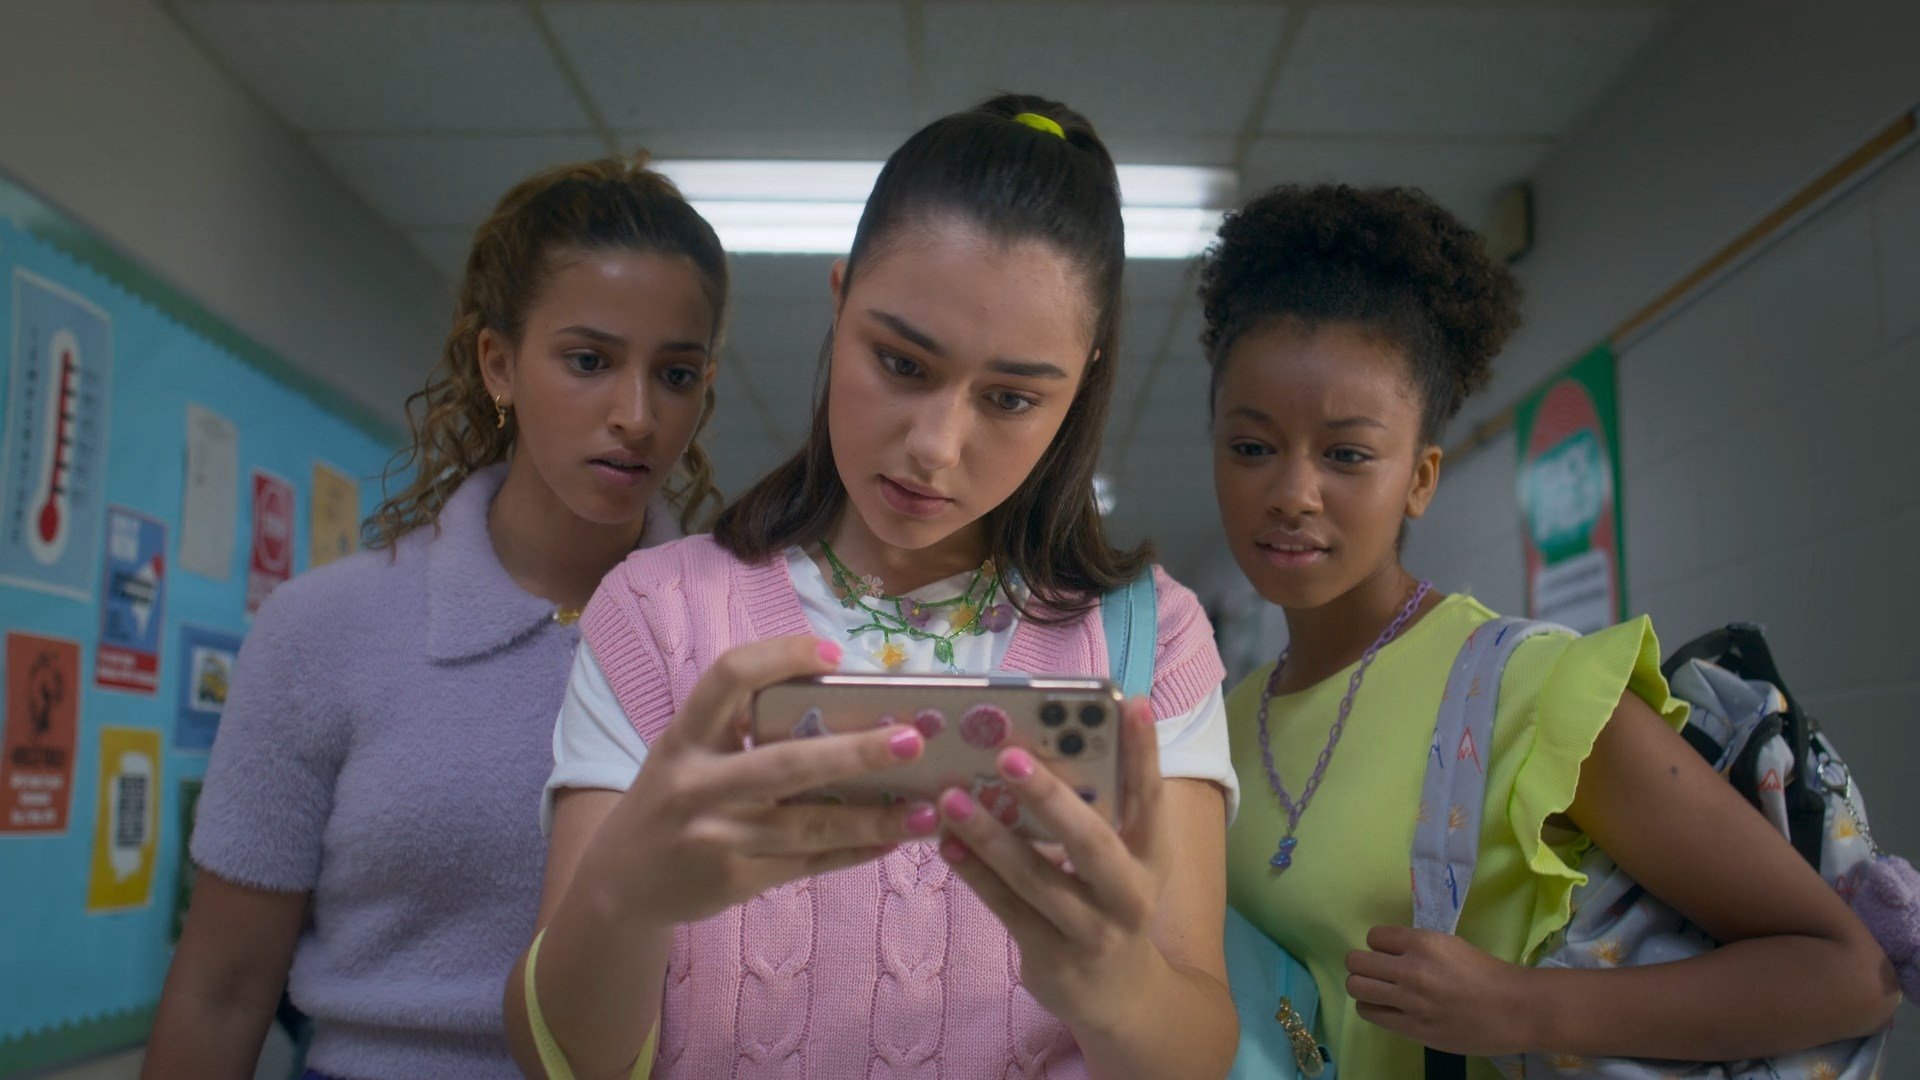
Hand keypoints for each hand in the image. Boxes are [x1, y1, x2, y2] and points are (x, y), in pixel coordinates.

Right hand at [591, 635, 940, 924]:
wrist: (620, 882)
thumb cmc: (672, 798)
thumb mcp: (686, 752)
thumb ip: (741, 729)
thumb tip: (841, 709)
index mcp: (684, 737)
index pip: (727, 678)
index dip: (781, 657)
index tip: (835, 655)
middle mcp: (697, 784)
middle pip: (784, 763)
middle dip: (855, 752)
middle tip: (912, 739)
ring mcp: (716, 837)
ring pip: (808, 826)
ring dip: (874, 818)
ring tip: (927, 810)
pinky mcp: (734, 879)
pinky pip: (806, 864)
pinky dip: (853, 852)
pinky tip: (893, 840)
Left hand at [935, 699, 1171, 1031]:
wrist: (1124, 999)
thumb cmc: (1115, 903)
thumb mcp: (1129, 860)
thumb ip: (1105, 809)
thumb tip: (1059, 739)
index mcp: (1152, 857)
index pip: (1151, 797)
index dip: (1144, 750)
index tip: (1129, 701)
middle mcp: (1130, 895)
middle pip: (1089, 842)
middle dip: (1048, 797)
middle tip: (1005, 755)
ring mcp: (1091, 932)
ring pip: (1036, 878)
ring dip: (990, 835)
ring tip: (951, 797)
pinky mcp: (1051, 958)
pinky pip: (1007, 909)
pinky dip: (976, 874)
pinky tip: (947, 844)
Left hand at [1346, 925, 1536, 1056]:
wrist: (1516, 1009)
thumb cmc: (1488, 974)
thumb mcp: (1450, 945)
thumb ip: (1418, 948)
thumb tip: (1390, 952)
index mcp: (1424, 943)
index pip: (1374, 937)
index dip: (1379, 945)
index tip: (1388, 953)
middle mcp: (1412, 970)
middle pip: (1356, 962)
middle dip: (1362, 965)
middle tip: (1375, 972)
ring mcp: (1411, 1002)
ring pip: (1357, 988)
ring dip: (1363, 988)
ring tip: (1377, 991)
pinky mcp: (1414, 1029)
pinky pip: (1371, 1014)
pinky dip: (1373, 1009)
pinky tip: (1386, 1008)